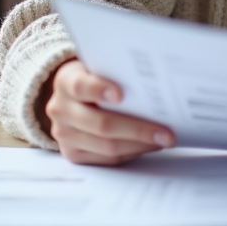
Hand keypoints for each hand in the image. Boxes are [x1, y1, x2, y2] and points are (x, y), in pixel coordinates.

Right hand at [43, 59, 175, 164]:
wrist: (70, 96)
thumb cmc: (95, 77)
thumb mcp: (98, 67)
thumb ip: (116, 72)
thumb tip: (155, 86)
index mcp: (66, 82)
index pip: (81, 86)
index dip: (100, 90)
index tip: (121, 95)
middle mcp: (61, 109)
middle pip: (101, 124)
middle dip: (137, 129)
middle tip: (166, 132)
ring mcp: (65, 135)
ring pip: (107, 146)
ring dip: (140, 144)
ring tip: (164, 140)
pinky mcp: (73, 154)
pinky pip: (108, 159)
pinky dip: (132, 152)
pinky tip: (150, 145)